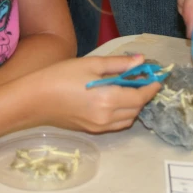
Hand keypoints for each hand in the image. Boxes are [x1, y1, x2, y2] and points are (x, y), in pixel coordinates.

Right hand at [33, 54, 161, 132]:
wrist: (34, 99)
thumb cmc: (61, 76)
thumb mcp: (92, 64)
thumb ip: (119, 64)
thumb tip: (142, 61)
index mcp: (109, 99)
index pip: (140, 97)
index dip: (151, 87)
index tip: (157, 78)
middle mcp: (107, 117)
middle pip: (136, 109)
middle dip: (143, 95)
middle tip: (142, 80)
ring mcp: (99, 127)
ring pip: (127, 119)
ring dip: (134, 106)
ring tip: (128, 89)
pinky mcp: (91, 131)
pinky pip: (116, 124)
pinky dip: (122, 114)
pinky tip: (115, 100)